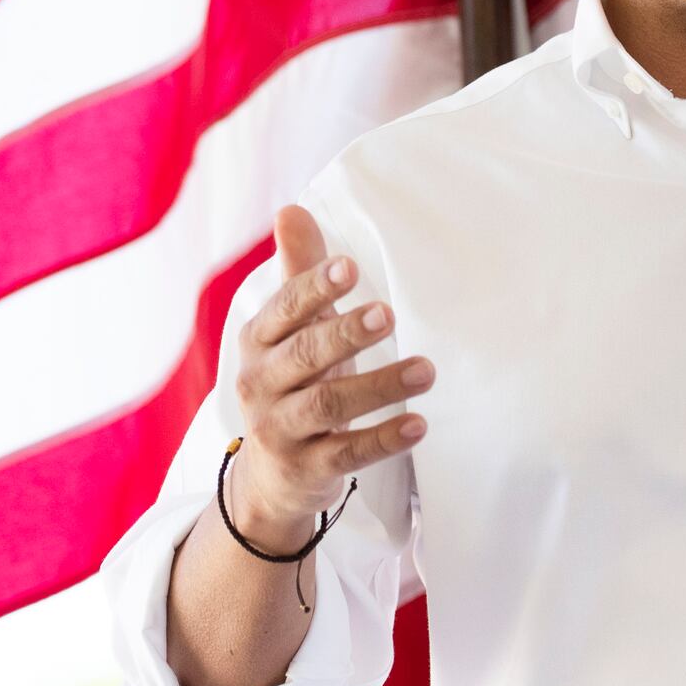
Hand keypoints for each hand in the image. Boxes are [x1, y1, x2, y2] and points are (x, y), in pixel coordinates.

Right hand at [228, 205, 434, 538]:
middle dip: (346, 333)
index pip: (283, 310)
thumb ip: (298, 273)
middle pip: (305, 355)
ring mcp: (279, 430)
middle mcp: (260, 384)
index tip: (349, 268)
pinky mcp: (305, 469)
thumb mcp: (292, 331)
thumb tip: (290, 209)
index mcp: (258, 341)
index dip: (313, 288)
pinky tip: (419, 425)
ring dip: (380, 386)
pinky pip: (347, 453)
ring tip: (427, 370)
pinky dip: (384, 439)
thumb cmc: (292, 383)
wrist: (271, 475)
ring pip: (328, 404)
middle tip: (390, 315)